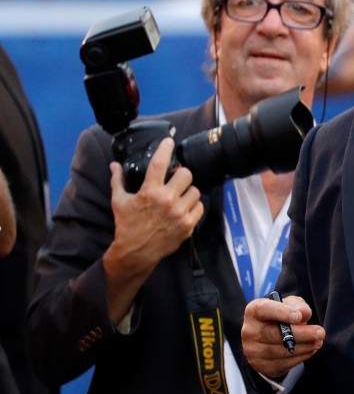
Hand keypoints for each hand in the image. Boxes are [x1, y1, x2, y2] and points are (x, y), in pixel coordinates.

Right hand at [106, 138, 203, 277]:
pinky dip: (194, 206)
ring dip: (188, 191)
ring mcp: (179, 213)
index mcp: (150, 192)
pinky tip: (185, 208)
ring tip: (180, 196)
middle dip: (181, 175)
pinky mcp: (188, 225)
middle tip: (176, 180)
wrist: (136, 252)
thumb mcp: (119, 201)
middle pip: (186, 174)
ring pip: (195, 190)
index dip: (166, 149)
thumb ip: (118, 181)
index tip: (169, 141)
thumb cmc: (127, 225)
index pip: (160, 163)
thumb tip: (114, 165)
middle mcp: (167, 200)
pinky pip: (200, 206)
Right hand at [242, 294, 323, 377]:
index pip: (264, 310)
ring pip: (280, 351)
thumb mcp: (289, 305)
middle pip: (274, 334)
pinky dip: (300, 357)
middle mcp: (249, 331)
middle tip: (320, 332)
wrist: (267, 338)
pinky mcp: (260, 366)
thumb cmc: (281, 316)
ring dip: (304, 347)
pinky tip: (310, 350)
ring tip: (318, 342)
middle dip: (301, 334)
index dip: (282, 313)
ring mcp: (252, 351)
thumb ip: (297, 306)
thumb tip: (303, 314)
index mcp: (253, 311)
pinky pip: (282, 364)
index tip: (299, 317)